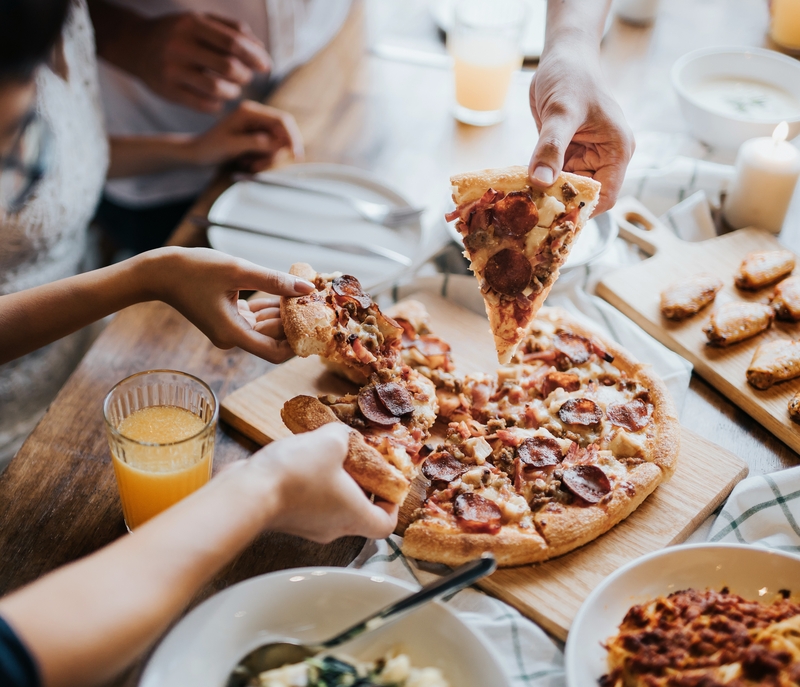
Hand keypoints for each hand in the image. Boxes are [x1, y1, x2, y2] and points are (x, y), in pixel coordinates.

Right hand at [135, 13, 270, 112]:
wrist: (136, 46)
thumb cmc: (179, 33)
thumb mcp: (201, 21)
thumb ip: (232, 30)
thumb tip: (261, 50)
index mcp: (192, 24)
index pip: (233, 43)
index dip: (254, 56)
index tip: (266, 66)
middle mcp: (180, 46)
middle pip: (228, 67)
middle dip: (245, 75)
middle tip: (246, 77)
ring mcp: (172, 70)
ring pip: (217, 89)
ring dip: (233, 92)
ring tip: (233, 88)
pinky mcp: (167, 91)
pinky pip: (204, 104)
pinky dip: (217, 104)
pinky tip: (218, 98)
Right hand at [143, 247, 313, 362]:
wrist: (159, 272)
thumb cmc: (193, 269)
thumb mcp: (237, 270)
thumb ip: (274, 281)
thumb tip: (307, 288)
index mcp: (233, 333)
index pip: (275, 353)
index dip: (297, 344)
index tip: (313, 325)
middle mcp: (232, 338)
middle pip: (273, 339)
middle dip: (294, 322)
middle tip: (313, 301)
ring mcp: (229, 330)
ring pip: (266, 327)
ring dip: (283, 312)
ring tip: (302, 292)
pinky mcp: (227, 320)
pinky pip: (255, 319)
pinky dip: (269, 307)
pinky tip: (283, 291)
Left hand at [187, 100, 303, 170]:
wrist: (196, 154)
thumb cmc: (209, 148)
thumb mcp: (231, 146)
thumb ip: (255, 143)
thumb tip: (277, 144)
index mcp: (249, 112)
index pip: (281, 120)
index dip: (292, 137)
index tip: (296, 154)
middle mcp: (256, 117)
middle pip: (282, 134)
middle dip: (276, 152)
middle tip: (260, 165)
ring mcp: (257, 127)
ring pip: (277, 145)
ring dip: (267, 159)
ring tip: (248, 164)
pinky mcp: (256, 138)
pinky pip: (270, 150)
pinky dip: (263, 160)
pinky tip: (248, 163)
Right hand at [251, 425, 398, 542]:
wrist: (248, 492)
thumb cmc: (296, 475)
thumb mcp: (331, 441)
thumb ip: (343, 436)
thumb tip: (340, 435)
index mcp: (354, 516)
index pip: (386, 525)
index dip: (392, 505)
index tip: (388, 484)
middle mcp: (333, 527)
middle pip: (359, 511)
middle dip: (361, 483)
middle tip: (359, 460)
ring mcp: (308, 525)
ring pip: (332, 504)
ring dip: (334, 479)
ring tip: (327, 453)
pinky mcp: (287, 516)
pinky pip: (308, 499)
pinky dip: (311, 481)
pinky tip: (303, 457)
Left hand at [528, 45, 634, 213]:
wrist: (563, 56)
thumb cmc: (571, 77)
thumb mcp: (561, 111)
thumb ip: (552, 147)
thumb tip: (541, 181)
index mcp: (616, 151)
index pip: (604, 195)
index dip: (581, 209)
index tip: (552, 217)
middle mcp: (604, 158)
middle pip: (583, 196)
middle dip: (558, 204)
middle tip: (528, 215)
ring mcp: (584, 157)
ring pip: (565, 188)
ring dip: (545, 195)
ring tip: (521, 204)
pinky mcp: (566, 153)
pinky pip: (552, 175)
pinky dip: (538, 182)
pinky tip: (519, 188)